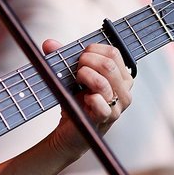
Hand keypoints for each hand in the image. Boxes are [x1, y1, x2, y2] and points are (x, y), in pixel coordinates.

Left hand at [44, 38, 133, 160]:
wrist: (70, 130)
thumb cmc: (76, 102)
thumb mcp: (70, 76)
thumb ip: (61, 57)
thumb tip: (49, 43)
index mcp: (121, 77)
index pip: (114, 53)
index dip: (93, 50)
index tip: (80, 56)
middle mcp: (124, 91)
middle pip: (109, 64)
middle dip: (86, 61)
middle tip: (75, 69)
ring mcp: (117, 106)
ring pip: (103, 82)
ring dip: (84, 77)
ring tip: (76, 81)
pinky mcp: (105, 119)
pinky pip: (101, 104)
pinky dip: (89, 98)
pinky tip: (83, 99)